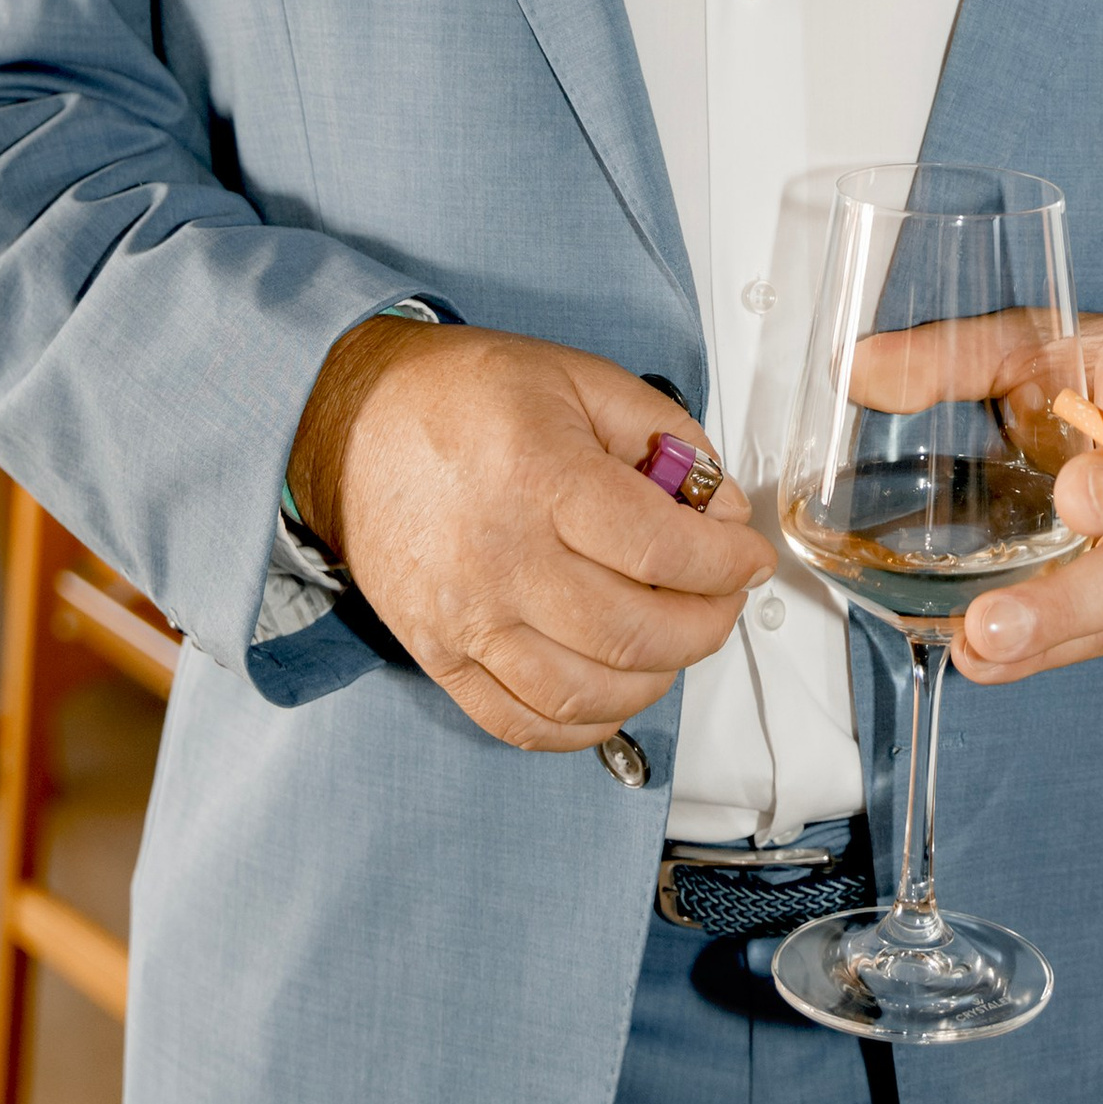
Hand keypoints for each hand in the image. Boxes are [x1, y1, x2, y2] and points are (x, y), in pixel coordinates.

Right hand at [288, 319, 772, 753]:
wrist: (354, 423)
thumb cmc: (463, 395)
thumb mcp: (579, 377)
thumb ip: (665, 433)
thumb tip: (719, 505)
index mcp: (540, 476)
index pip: (662, 549)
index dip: (726, 563)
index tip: (748, 557)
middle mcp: (500, 557)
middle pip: (635, 632)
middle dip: (706, 625)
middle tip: (723, 598)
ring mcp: (465, 618)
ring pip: (586, 693)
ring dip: (656, 679)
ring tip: (675, 640)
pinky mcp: (436, 654)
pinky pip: (521, 724)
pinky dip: (583, 727)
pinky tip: (615, 693)